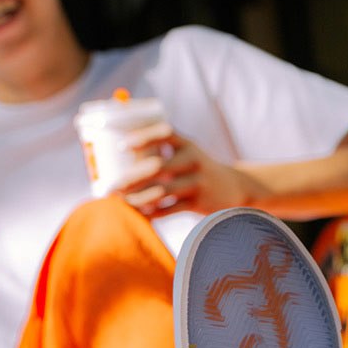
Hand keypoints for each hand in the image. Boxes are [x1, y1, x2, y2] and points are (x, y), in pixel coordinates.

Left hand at [114, 123, 270, 216]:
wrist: (235, 187)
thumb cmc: (199, 169)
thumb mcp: (188, 153)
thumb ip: (162, 152)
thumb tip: (121, 158)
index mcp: (187, 144)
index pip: (164, 133)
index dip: (143, 138)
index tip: (123, 147)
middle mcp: (193, 160)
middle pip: (157, 166)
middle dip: (131, 178)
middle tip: (112, 187)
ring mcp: (198, 182)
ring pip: (162, 191)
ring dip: (139, 198)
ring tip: (123, 202)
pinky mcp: (200, 202)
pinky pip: (171, 209)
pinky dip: (154, 213)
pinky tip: (141, 214)